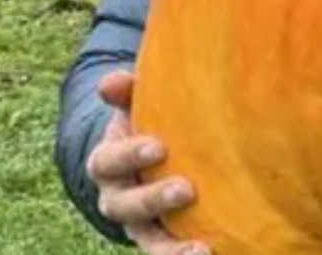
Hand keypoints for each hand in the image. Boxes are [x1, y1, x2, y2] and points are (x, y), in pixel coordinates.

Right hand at [86, 70, 207, 254]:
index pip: (108, 161)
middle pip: (125, 206)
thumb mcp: (136, 105)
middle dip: (154, 199)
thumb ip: (127, 92)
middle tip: (186, 189)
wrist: (154, 157)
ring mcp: (140, 225)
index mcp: (107, 162)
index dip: (130, 155)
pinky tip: (214, 253)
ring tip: (200, 250)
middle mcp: (118, 198)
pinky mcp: (164, 241)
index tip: (159, 147)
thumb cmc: (149, 122)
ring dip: (171, 250)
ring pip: (149, 242)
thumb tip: (112, 83)